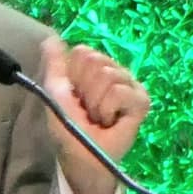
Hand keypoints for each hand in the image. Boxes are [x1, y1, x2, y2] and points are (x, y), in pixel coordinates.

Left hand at [35, 29, 148, 193]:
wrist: (84, 156)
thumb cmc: (70, 128)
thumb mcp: (56, 93)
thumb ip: (54, 65)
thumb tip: (50, 37)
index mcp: (95, 69)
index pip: (83, 53)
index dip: (73, 77)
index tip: (74, 96)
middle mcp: (115, 72)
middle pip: (95, 61)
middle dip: (85, 90)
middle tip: (88, 110)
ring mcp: (131, 85)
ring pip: (107, 75)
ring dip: (96, 103)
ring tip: (99, 117)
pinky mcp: (142, 100)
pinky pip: (120, 91)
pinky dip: (109, 109)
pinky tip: (112, 121)